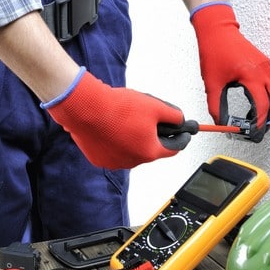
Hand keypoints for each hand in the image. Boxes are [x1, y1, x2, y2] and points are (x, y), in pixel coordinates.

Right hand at [43, 68, 190, 168]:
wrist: (85, 107)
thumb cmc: (117, 107)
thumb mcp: (154, 106)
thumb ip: (173, 115)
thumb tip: (181, 120)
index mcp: (149, 151)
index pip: (173, 149)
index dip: (180, 138)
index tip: (184, 134)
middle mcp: (133, 162)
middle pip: (150, 149)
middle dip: (152, 136)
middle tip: (149, 119)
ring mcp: (114, 162)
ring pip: (131, 151)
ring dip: (133, 139)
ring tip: (126, 120)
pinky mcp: (99, 159)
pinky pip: (113, 151)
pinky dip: (115, 142)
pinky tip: (111, 127)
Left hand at [191, 3, 269, 141]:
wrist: (217, 31)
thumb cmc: (215, 52)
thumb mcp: (212, 84)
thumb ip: (216, 105)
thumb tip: (221, 122)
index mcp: (251, 76)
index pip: (261, 106)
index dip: (259, 123)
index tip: (253, 133)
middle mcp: (263, 71)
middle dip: (268, 119)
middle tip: (258, 131)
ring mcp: (266, 66)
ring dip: (268, 108)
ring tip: (256, 121)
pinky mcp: (264, 64)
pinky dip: (267, 97)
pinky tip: (256, 104)